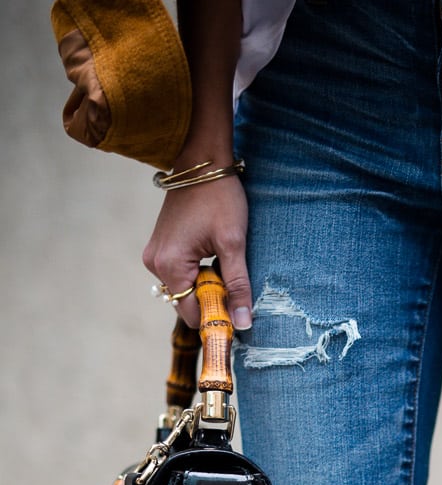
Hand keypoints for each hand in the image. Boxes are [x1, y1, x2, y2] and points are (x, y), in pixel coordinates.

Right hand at [142, 174, 251, 331]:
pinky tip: (212, 254)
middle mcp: (155, 264)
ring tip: (222, 259)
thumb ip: (237, 285)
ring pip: (186, 289)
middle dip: (213, 298)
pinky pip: (182, 274)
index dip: (217, 316)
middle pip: (188, 303)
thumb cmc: (218, 197)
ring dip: (207, 285)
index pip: (193, 314)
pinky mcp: (160, 248)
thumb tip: (242, 323)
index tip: (240, 311)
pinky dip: (200, 273)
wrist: (201, 161)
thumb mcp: (233, 243)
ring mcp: (155, 255)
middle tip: (233, 276)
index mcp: (169, 265)